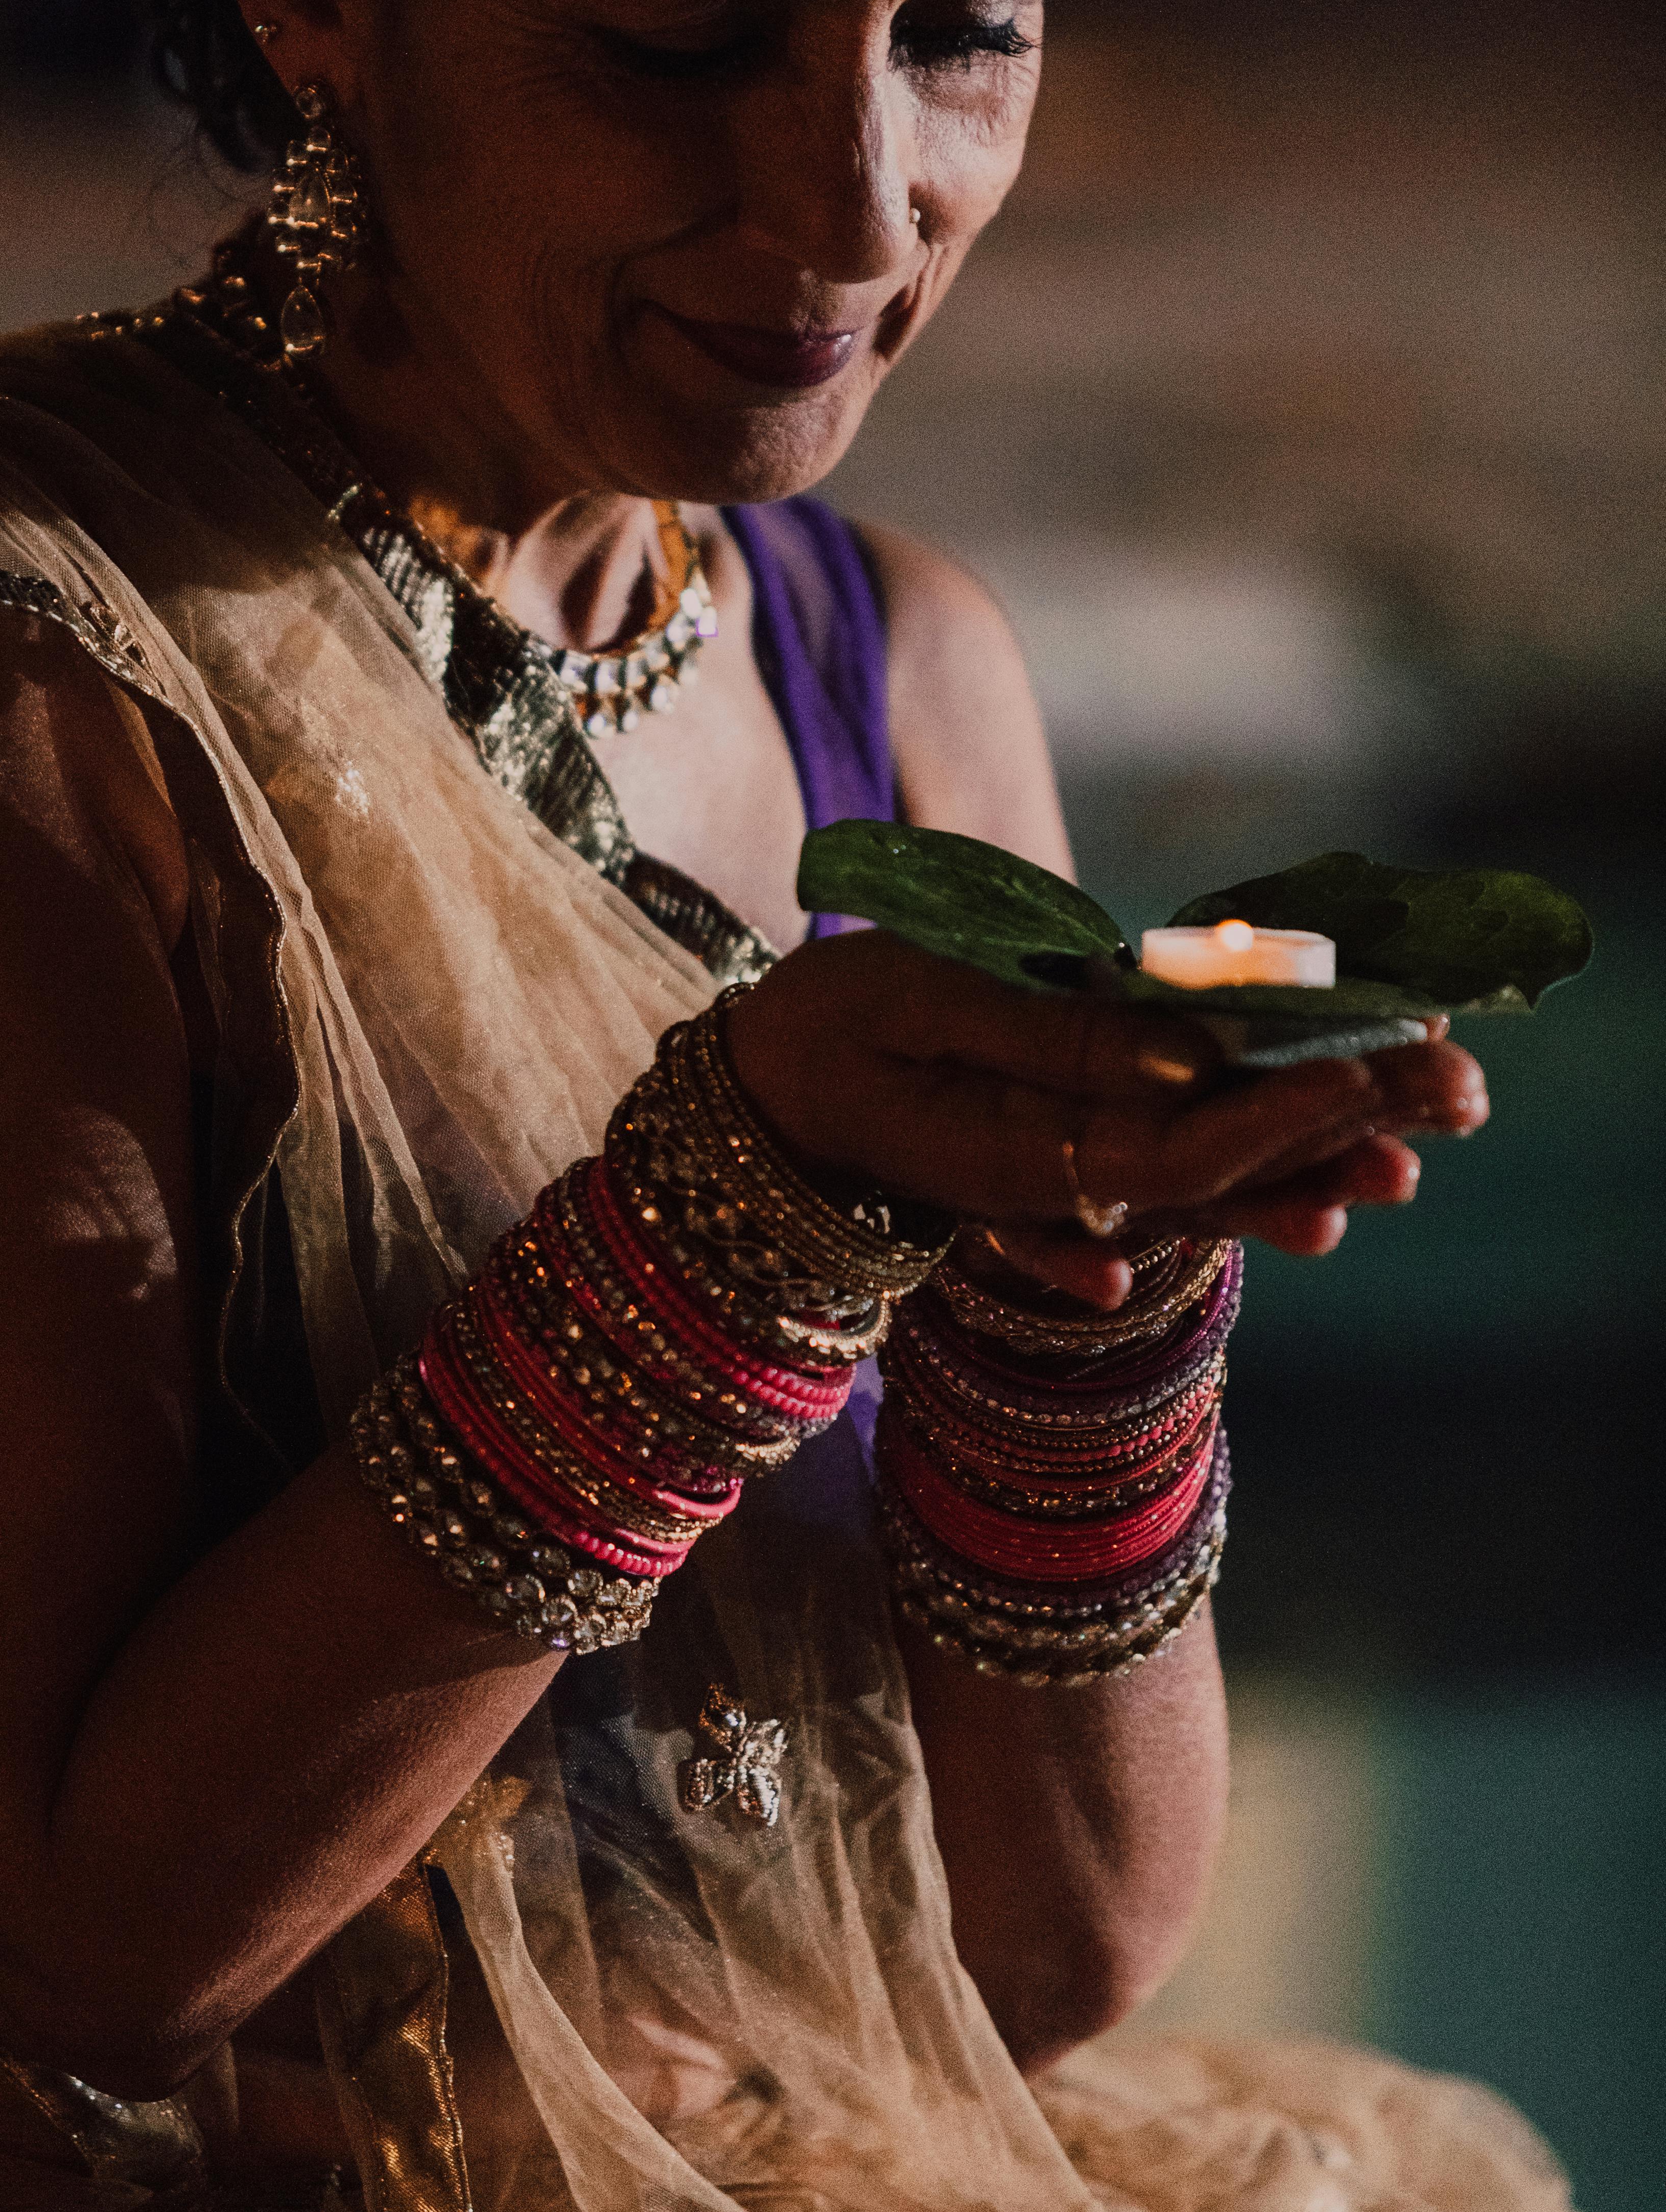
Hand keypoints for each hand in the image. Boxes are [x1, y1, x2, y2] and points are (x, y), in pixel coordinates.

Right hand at [724, 931, 1485, 1310]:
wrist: (753, 1097)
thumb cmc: (821, 1028)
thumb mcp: (918, 1001)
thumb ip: (1047, 1035)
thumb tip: (1184, 1059)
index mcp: (1028, 1150)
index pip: (1186, 1138)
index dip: (1288, 1106)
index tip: (1379, 1064)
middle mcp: (1061, 1185)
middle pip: (1225, 1167)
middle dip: (1342, 1132)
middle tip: (1458, 1099)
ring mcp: (1061, 1184)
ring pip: (1211, 1183)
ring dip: (1315, 1165)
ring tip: (1417, 1161)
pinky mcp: (1057, 1162)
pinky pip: (1166, 1184)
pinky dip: (1242, 1183)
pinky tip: (1321, 1210)